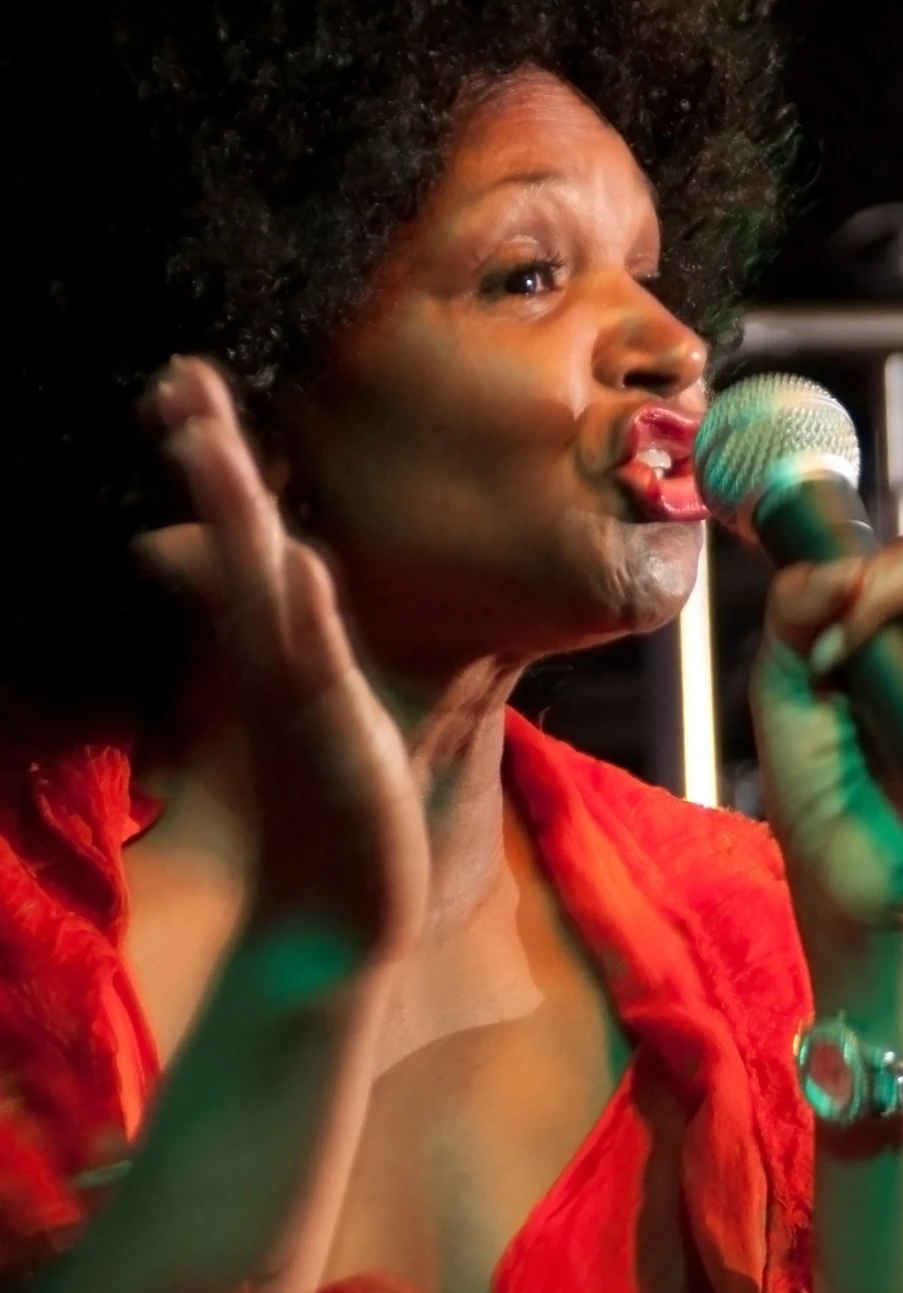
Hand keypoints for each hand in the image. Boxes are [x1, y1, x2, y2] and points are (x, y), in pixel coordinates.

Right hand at [135, 357, 428, 975]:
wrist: (335, 914)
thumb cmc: (333, 805)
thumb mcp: (315, 703)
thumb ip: (297, 637)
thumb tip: (288, 571)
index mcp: (272, 642)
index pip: (240, 533)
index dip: (214, 462)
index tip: (181, 382)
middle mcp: (273, 656)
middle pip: (236, 540)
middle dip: (211, 458)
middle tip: (176, 377)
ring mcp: (296, 691)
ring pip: (262, 586)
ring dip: (238, 512)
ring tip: (209, 437)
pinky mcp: (332, 734)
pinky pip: (317, 666)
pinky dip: (308, 615)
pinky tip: (300, 564)